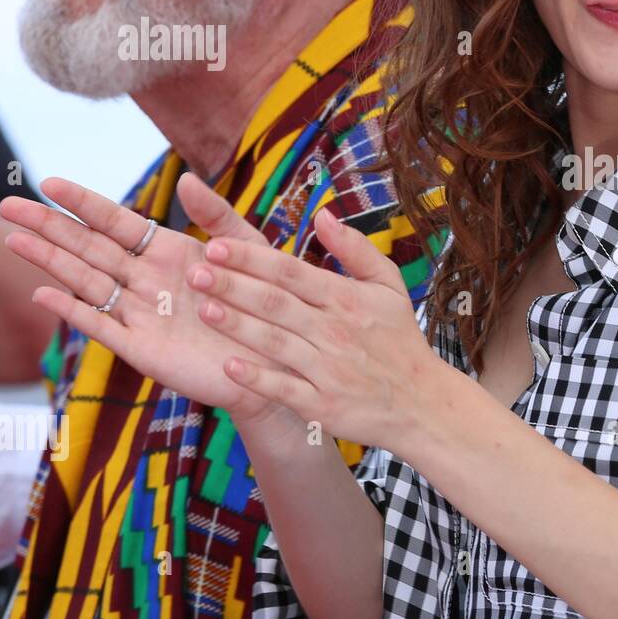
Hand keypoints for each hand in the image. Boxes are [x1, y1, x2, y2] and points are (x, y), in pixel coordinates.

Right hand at [0, 173, 291, 427]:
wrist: (282, 358)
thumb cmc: (267, 301)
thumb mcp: (250, 251)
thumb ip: (218, 215)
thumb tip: (186, 179)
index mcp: (169, 252)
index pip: (117, 221)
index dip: (83, 203)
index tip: (49, 182)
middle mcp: (147, 280)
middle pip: (90, 247)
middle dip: (50, 226)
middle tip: (7, 205)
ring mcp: (140, 313)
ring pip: (87, 281)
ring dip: (51, 260)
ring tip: (15, 238)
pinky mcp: (142, 348)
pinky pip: (102, 326)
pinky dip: (74, 310)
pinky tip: (46, 292)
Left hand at [190, 206, 447, 453]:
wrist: (423, 403)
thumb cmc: (400, 341)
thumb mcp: (389, 287)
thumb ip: (355, 249)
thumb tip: (322, 214)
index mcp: (346, 298)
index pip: (290, 272)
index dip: (251, 258)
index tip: (216, 245)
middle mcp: (334, 331)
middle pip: (275, 303)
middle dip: (233, 287)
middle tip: (195, 273)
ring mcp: (327, 369)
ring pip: (274, 342)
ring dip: (237, 326)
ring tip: (203, 310)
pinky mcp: (322, 404)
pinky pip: (283, 388)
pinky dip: (256, 377)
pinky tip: (228, 366)